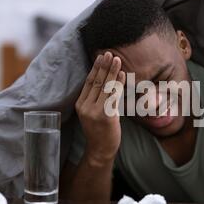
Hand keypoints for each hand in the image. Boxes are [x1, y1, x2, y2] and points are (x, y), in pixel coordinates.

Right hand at [75, 51, 125, 166]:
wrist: (101, 150)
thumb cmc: (100, 131)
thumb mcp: (93, 113)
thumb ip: (96, 98)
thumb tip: (106, 79)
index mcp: (80, 104)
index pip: (89, 82)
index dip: (95, 68)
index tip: (101, 56)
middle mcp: (85, 106)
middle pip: (96, 81)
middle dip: (104, 65)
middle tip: (110, 53)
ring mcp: (95, 111)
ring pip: (105, 87)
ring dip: (112, 71)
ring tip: (117, 59)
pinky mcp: (106, 116)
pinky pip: (113, 96)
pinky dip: (118, 84)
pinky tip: (123, 75)